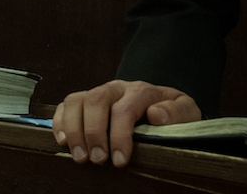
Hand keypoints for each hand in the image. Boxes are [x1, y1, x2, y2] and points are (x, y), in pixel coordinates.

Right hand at [52, 79, 199, 165]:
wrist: (164, 106)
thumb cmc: (172, 113)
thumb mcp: (186, 111)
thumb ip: (177, 112)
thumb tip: (156, 115)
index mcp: (141, 91)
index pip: (125, 108)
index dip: (119, 134)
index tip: (119, 159)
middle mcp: (117, 88)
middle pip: (96, 101)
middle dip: (93, 132)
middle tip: (98, 159)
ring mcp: (99, 93)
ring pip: (77, 101)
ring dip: (74, 129)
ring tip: (80, 156)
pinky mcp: (86, 102)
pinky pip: (66, 105)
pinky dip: (60, 122)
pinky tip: (64, 141)